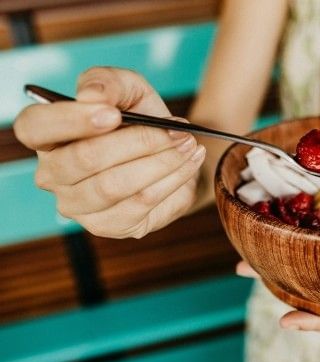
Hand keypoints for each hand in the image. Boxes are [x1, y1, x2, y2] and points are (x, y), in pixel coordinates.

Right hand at [14, 67, 205, 238]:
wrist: (173, 152)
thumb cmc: (140, 118)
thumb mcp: (129, 89)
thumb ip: (108, 82)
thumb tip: (91, 96)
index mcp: (46, 135)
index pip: (34, 127)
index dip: (71, 120)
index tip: (113, 114)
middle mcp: (53, 175)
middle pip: (85, 159)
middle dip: (139, 141)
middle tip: (177, 130)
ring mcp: (78, 205)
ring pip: (115, 185)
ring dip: (162, 161)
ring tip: (188, 144)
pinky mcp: (109, 225)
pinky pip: (141, 203)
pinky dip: (173, 179)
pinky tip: (189, 162)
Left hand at [236, 250, 319, 343]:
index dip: (314, 323)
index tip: (285, 322)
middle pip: (307, 304)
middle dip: (274, 287)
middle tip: (241, 268)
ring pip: (302, 293)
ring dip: (272, 276)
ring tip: (242, 260)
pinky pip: (309, 284)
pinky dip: (288, 270)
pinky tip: (268, 253)